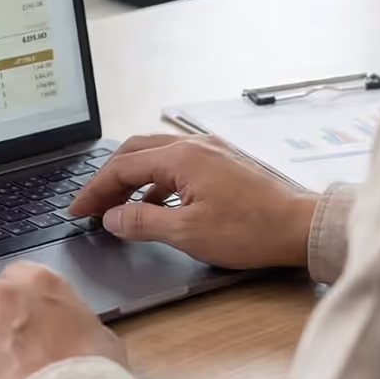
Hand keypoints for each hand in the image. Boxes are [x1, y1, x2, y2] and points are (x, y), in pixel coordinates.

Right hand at [67, 135, 316, 269]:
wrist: (301, 227)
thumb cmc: (251, 230)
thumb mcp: (187, 233)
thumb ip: (142, 223)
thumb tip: (112, 218)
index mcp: (181, 157)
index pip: (122, 167)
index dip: (94, 190)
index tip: (78, 210)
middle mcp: (194, 145)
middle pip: (136, 152)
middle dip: (109, 179)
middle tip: (92, 205)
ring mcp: (212, 151)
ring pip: (157, 156)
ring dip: (132, 179)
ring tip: (118, 207)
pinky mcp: (225, 164)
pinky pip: (178, 165)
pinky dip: (157, 182)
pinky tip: (156, 205)